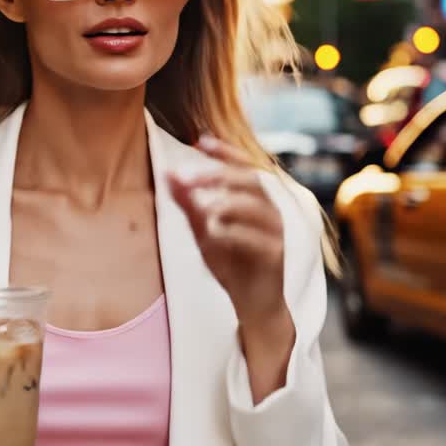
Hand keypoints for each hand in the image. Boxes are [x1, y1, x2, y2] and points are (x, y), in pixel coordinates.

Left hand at [167, 135, 286, 327]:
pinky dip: (234, 233)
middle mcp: (270, 210)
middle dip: (219, 174)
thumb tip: (168, 174)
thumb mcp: (204, 230)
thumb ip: (189, 204)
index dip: (225, 152)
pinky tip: (214, 232)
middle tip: (188, 176)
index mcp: (255, 199)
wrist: (253, 304)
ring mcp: (276, 232)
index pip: (244, 166)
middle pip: (251, 180)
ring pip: (257, 207)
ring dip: (227, 202)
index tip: (199, 142)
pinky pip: (257, 239)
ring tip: (203, 206)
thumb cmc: (231, 262)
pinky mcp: (276, 255)